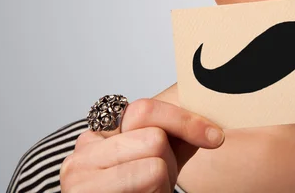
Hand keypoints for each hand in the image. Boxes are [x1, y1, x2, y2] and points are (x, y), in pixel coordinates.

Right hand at [60, 98, 224, 191]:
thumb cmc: (142, 190)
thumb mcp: (161, 154)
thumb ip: (174, 129)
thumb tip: (209, 113)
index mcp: (101, 131)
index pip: (145, 109)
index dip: (186, 121)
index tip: (215, 136)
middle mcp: (84, 147)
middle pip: (154, 138)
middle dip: (169, 160)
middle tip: (159, 178)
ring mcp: (80, 174)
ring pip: (155, 164)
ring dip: (163, 181)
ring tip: (149, 190)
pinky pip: (149, 179)